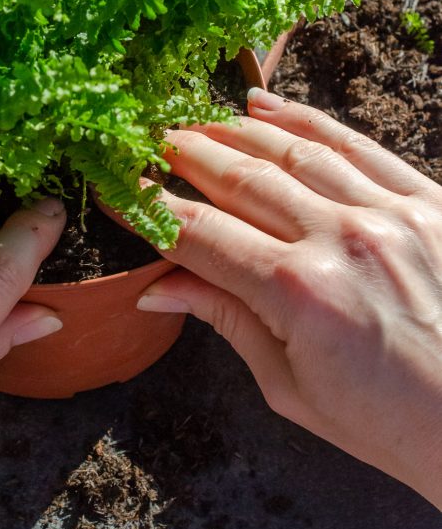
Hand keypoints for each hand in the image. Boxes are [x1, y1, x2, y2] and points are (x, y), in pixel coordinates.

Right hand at [136, 90, 441, 509]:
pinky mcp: (428, 200)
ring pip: (293, 152)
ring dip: (235, 131)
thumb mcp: (290, 386)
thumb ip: (225, 318)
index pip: (200, 235)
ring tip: (195, 122)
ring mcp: (389, 213)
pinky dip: (306, 119)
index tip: (118, 188)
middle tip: (148, 141)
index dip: (149, 208)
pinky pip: (356, 145)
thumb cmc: (388, 423)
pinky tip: (265, 105)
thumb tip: (158, 286)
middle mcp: (341, 240)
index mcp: (299, 294)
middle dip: (185, 156)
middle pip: (241, 180)